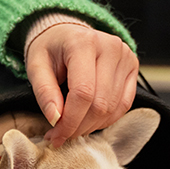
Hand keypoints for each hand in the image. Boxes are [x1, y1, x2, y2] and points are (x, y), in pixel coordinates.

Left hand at [25, 24, 138, 146]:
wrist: (66, 33)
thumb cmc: (50, 49)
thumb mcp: (36, 66)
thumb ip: (45, 92)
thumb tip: (55, 119)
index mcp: (83, 42)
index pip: (83, 93)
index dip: (70, 121)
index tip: (56, 135)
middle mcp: (110, 47)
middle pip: (100, 103)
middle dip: (79, 126)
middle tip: (61, 135)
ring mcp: (125, 56)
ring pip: (113, 107)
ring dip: (92, 125)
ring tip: (73, 127)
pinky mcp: (133, 67)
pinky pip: (124, 104)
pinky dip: (106, 119)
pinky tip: (89, 120)